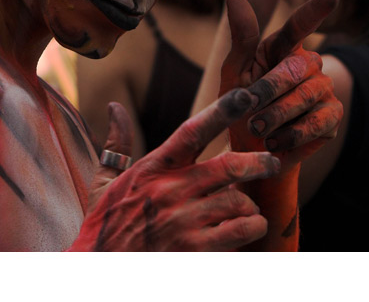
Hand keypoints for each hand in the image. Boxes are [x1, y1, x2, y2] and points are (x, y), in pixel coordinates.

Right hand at [72, 92, 280, 250]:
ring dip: (250, 205)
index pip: (191, 132)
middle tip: (271, 162)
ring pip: (239, 202)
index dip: (221, 111)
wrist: (97, 273)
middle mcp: (170, 192)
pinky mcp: (195, 252)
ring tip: (249, 210)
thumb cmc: (103, 229)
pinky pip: (240, 232)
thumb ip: (116, 145)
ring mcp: (184, 223)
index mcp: (151, 170)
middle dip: (257, 162)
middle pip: (228, 166)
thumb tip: (115, 107)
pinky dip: (250, 229)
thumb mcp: (103, 185)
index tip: (244, 96)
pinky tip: (245, 230)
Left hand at [220, 0, 342, 170]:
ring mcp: (324, 89)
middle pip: (295, 68)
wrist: (251, 151)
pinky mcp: (332, 117)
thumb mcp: (234, 74)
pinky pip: (317, 122)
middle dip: (269, 90)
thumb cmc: (240, 106)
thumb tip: (236, 0)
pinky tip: (276, 141)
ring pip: (306, 95)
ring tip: (258, 129)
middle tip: (249, 109)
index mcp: (282, 49)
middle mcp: (308, 64)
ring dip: (277, 114)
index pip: (299, 26)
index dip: (316, 10)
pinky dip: (292, 133)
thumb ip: (241, 41)